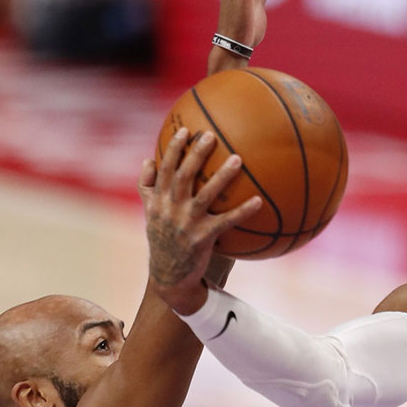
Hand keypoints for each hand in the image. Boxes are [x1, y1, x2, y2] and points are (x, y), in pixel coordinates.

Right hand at [139, 129, 260, 313]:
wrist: (168, 276)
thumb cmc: (163, 240)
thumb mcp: (150, 213)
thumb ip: (147, 187)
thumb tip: (147, 159)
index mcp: (158, 201)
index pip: (164, 169)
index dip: (173, 149)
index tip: (185, 130)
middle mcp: (170, 209)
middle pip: (183, 176)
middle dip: (196, 154)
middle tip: (211, 135)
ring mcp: (186, 224)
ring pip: (205, 195)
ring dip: (222, 176)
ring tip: (238, 159)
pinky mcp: (202, 239)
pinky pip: (226, 221)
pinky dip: (242, 211)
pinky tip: (259, 201)